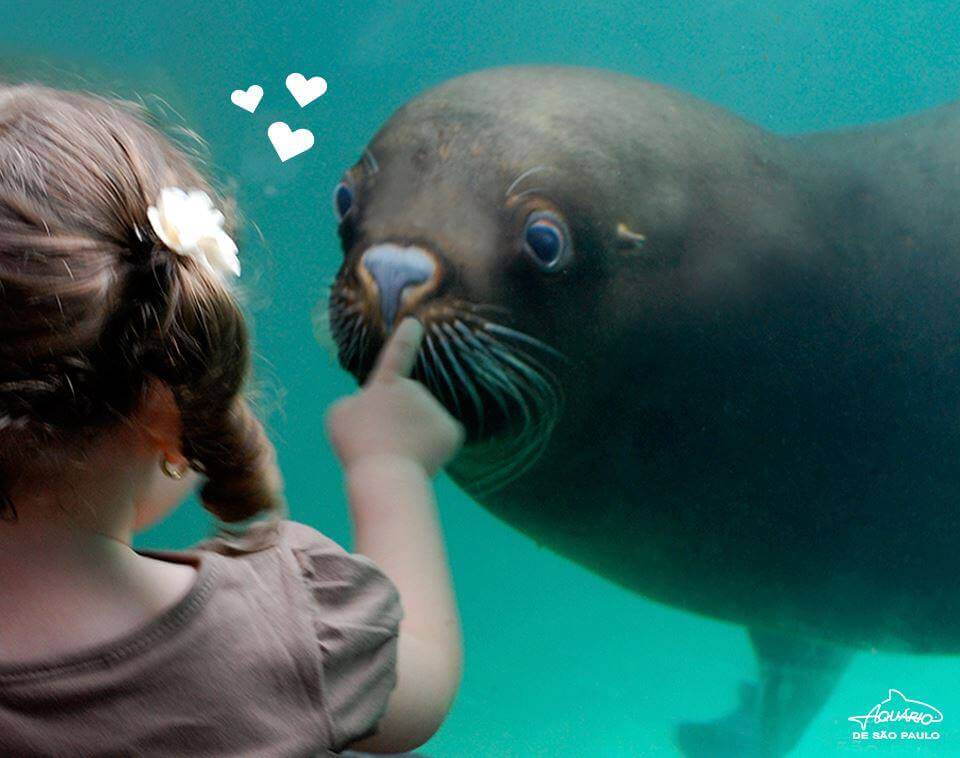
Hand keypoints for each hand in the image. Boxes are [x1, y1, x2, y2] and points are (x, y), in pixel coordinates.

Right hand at [326, 318, 465, 476]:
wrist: (387, 475)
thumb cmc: (358, 445)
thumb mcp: (340, 415)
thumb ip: (356, 403)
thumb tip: (371, 405)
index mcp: (386, 384)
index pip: (397, 353)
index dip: (405, 337)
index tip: (415, 322)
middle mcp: (415, 389)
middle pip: (407, 406)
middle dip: (398, 421)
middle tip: (382, 443)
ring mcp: (436, 409)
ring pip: (423, 424)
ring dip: (412, 437)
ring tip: (397, 455)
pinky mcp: (453, 431)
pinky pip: (440, 438)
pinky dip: (432, 449)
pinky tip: (418, 459)